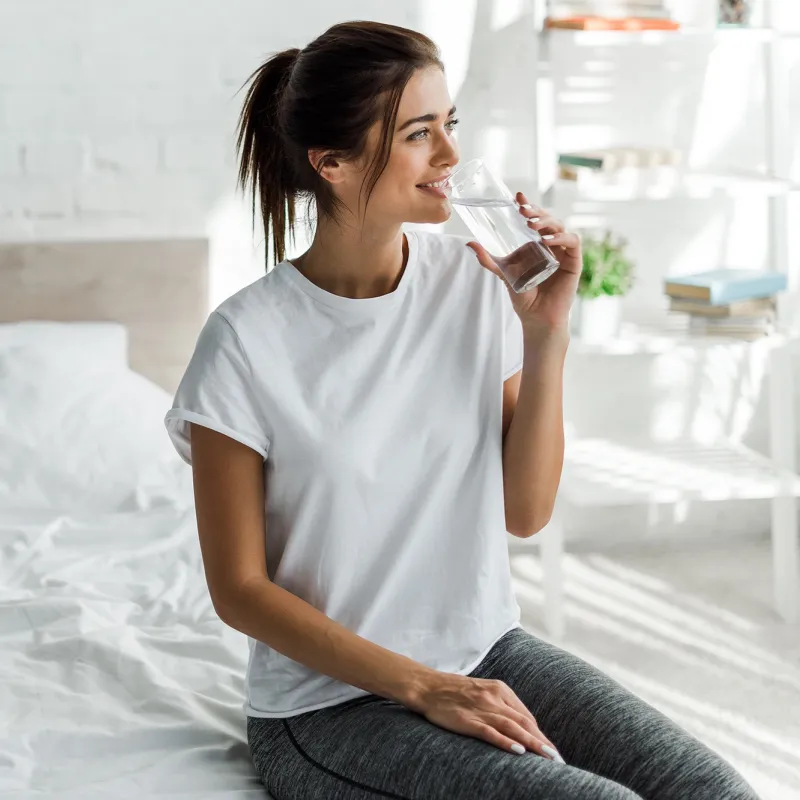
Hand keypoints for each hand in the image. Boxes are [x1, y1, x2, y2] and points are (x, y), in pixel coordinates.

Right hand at [408, 672, 565, 762]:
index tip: (552, 750)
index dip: (541, 734)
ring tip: (548, 757)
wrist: (427, 686)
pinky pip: (490, 731)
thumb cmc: (455, 691)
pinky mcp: (467, 719)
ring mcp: (481, 708)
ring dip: (533, 743)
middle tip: (558, 759)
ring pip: (512, 727)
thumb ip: (501, 705)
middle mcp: (494, 697)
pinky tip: (519, 750)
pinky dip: (506, 741)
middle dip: (542, 742)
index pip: (526, 715)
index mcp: (499, 689)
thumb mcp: (483, 691)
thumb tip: (521, 726)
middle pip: (524, 721)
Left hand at [467, 192, 580, 335]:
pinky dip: (561, 238)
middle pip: (547, 219)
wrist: (536, 317)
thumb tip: (469, 243)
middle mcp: (551, 244)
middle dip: (536, 211)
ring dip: (547, 222)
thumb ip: (488, 259)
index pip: (534, 219)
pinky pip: (572, 242)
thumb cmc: (523, 296)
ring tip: (531, 224)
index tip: (517, 197)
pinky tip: (547, 240)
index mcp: (536, 243)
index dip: (528, 205)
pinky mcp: (574, 261)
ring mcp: (563, 252)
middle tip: (523, 210)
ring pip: (559, 227)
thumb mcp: (503, 273)